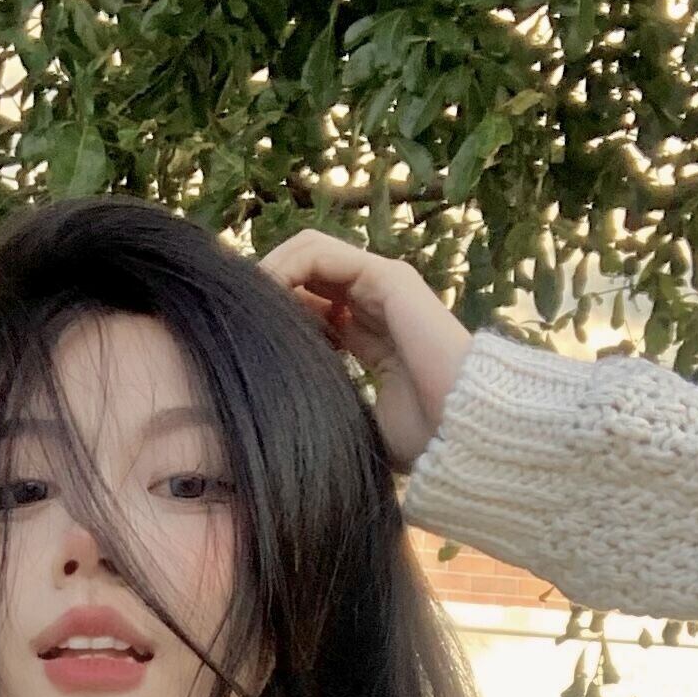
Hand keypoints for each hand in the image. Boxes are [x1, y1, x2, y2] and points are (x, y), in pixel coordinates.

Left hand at [257, 229, 472, 472]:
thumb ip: (328, 405)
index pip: (311, 310)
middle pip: (305, 276)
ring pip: (308, 254)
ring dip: (267, 272)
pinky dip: (283, 266)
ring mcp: (383, 287)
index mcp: (370, 341)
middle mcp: (375, 307)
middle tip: (233, 317)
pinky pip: (319, 253)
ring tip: (244, 305)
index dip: (274, 317)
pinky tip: (264, 295)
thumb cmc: (421, 442)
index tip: (240, 340)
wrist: (464, 435)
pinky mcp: (388, 277)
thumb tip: (278, 424)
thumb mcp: (356, 423)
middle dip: (265, 289)